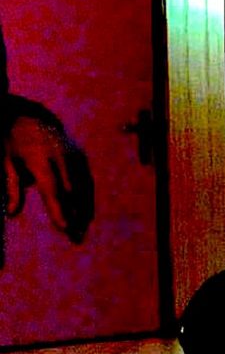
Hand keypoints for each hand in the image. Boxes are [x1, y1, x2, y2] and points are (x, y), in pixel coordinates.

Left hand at [4, 103, 92, 241]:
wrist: (28, 115)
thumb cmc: (12, 142)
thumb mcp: (6, 162)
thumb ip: (11, 187)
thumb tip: (12, 214)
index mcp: (39, 157)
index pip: (52, 188)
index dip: (59, 209)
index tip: (65, 227)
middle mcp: (61, 155)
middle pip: (72, 191)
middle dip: (75, 215)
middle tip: (76, 238)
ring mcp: (74, 154)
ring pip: (84, 187)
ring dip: (85, 210)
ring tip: (82, 231)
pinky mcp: (80, 156)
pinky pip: (86, 181)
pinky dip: (87, 198)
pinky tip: (86, 215)